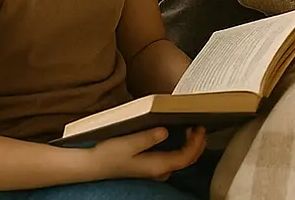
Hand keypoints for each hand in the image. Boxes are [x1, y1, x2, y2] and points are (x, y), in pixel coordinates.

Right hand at [88, 126, 205, 180]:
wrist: (94, 165)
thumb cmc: (109, 154)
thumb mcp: (128, 143)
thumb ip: (147, 137)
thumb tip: (165, 131)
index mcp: (157, 166)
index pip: (186, 157)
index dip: (197, 142)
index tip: (200, 126)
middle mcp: (160, 170)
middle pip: (188, 159)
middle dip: (198, 143)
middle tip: (200, 124)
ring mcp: (156, 169)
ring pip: (183, 159)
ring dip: (192, 145)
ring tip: (193, 127)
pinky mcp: (152, 164)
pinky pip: (174, 157)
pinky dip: (183, 146)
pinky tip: (181, 134)